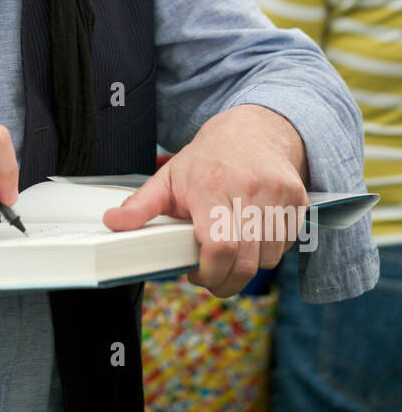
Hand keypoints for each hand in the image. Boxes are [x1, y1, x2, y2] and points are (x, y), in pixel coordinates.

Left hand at [102, 105, 309, 297]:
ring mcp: (278, 194)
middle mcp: (249, 188)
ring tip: (228, 254)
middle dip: (226, 281)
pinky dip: (267, 253)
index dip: (210, 273)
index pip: (219, 246)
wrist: (254, 129)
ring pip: (268, 259)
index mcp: (211, 184)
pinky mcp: (298, 200)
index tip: (196, 275)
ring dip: (247, 268)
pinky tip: (250, 240)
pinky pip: (285, 246)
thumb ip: (140, 205)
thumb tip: (113, 223)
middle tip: (211, 277)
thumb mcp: (169, 177)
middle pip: (246, 261)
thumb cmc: (207, 160)